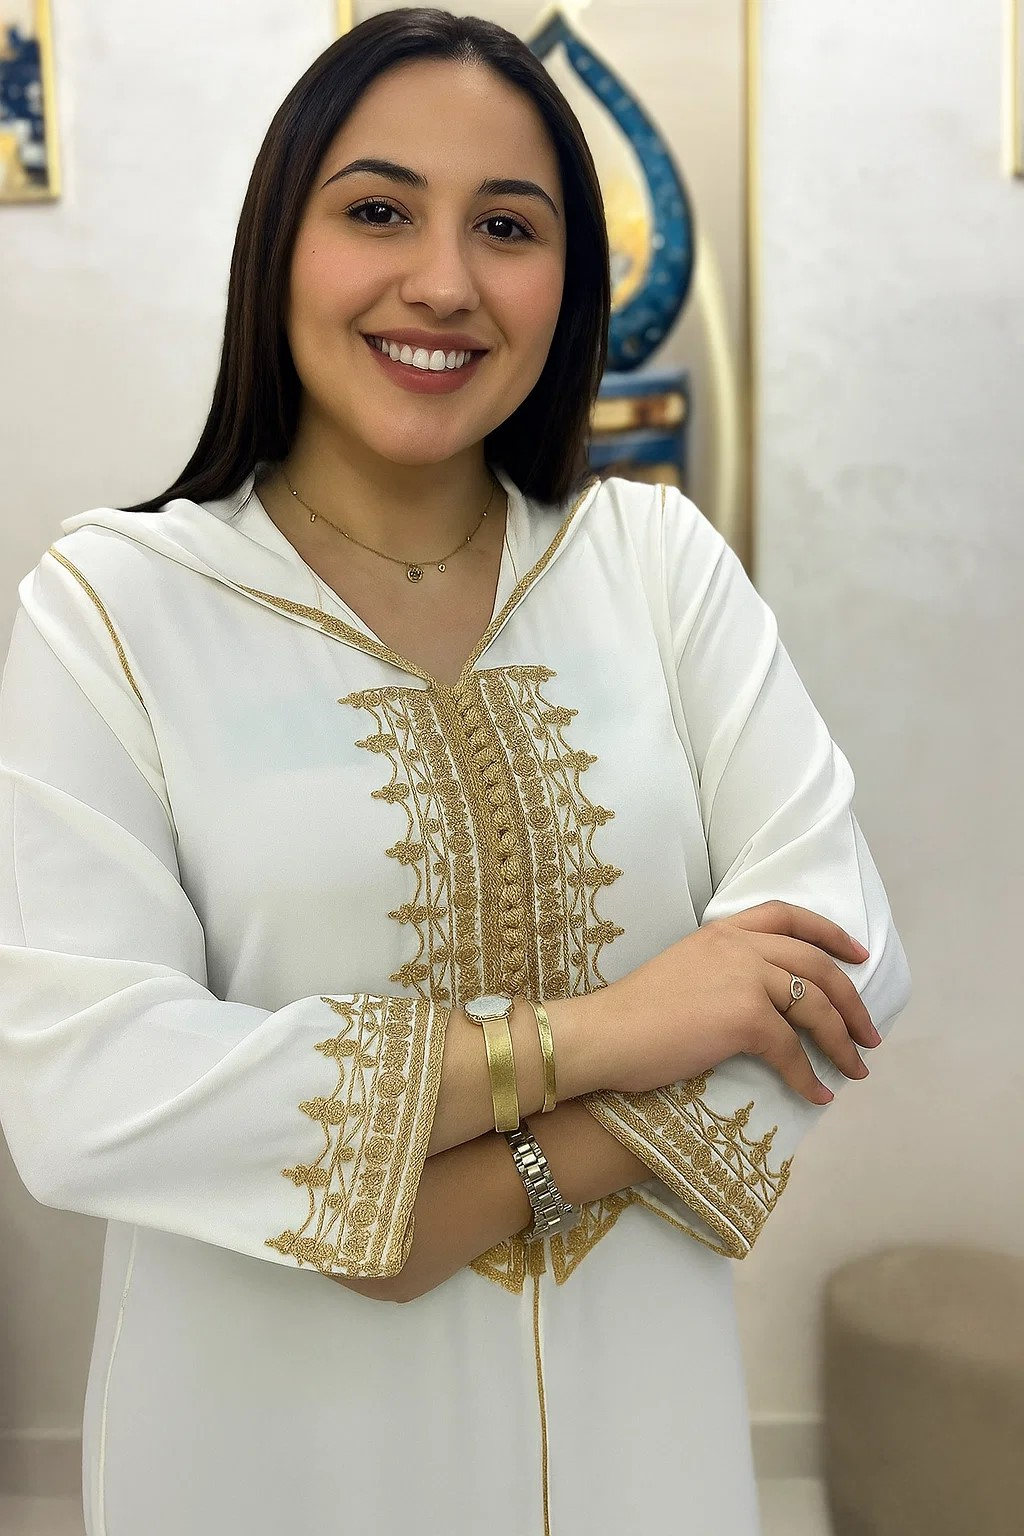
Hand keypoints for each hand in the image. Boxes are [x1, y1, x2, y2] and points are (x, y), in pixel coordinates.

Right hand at [589, 901, 877, 1104]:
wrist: (603, 1034)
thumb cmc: (633, 1014)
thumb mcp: (685, 969)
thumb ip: (723, 970)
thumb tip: (761, 1003)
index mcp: (723, 931)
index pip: (789, 916)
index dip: (830, 935)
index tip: (857, 954)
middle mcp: (739, 946)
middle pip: (817, 965)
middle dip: (852, 1001)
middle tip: (869, 1032)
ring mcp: (745, 979)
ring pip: (815, 1007)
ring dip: (843, 1042)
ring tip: (856, 1067)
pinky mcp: (744, 1018)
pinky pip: (793, 1051)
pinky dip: (809, 1077)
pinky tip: (817, 1095)